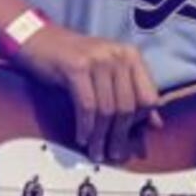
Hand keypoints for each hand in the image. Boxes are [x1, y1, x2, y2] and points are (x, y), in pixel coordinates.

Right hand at [13, 23, 162, 162]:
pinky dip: (85, 127)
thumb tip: (156, 125)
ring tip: (96, 152)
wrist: (39, 41)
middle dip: (119, 135)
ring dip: (100, 136)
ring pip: (107, 109)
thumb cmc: (75, 60)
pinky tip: (82, 138)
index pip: (149, 97)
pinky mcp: (77, 67)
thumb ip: (132, 95)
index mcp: (132, 56)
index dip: (140, 122)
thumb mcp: (108, 74)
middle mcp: (119, 55)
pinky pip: (87, 106)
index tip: (130, 138)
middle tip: (113, 154)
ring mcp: (98, 59)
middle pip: (128, 106)